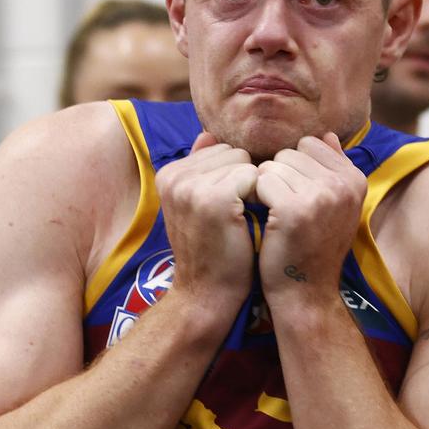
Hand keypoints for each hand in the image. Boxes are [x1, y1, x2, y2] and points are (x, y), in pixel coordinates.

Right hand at [154, 132, 258, 310]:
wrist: (206, 294)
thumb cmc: (212, 250)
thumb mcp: (197, 205)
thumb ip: (201, 168)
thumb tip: (208, 134)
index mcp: (169, 174)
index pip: (220, 149)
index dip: (234, 177)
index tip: (227, 207)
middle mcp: (174, 176)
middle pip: (234, 152)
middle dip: (244, 180)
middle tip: (235, 216)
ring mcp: (192, 186)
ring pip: (246, 163)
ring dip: (253, 189)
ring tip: (239, 220)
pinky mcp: (214, 199)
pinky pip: (254, 176)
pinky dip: (260, 197)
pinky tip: (247, 221)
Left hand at [255, 133, 366, 305]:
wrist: (305, 292)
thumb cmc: (313, 246)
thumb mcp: (335, 205)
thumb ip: (331, 167)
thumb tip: (325, 134)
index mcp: (355, 180)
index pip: (310, 144)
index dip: (295, 168)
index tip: (298, 195)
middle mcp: (343, 185)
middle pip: (289, 153)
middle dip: (279, 176)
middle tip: (285, 209)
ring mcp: (321, 196)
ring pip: (272, 165)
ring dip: (266, 188)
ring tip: (277, 216)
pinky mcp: (295, 210)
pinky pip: (262, 181)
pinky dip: (257, 198)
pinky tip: (267, 220)